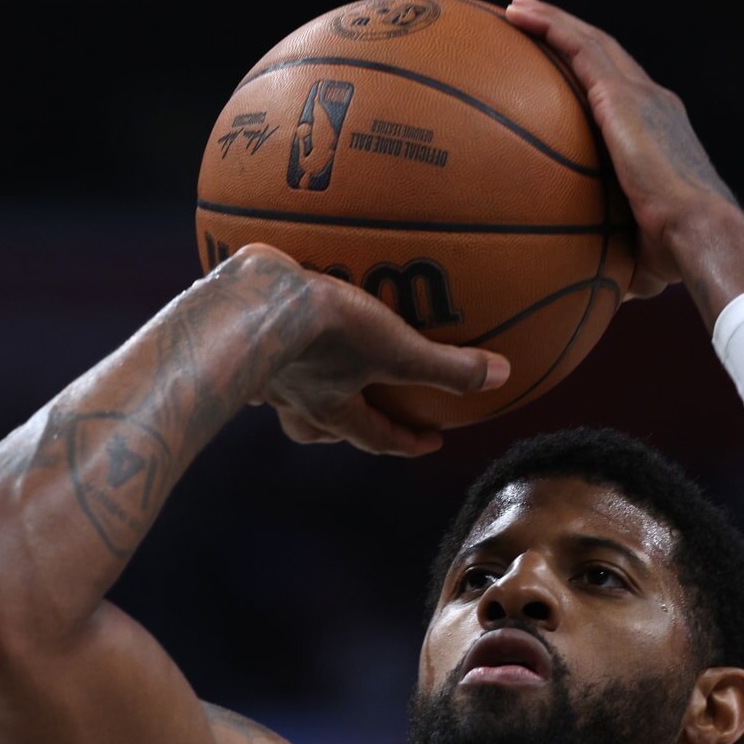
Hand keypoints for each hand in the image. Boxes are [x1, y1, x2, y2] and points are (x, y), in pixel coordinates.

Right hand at [220, 244, 509, 455]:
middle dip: (345, 427)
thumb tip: (504, 376)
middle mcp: (295, 400)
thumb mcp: (398, 348)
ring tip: (314, 375)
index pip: (376, 438)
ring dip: (302, 393)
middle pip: (320, 430)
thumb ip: (449, 366)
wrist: (253, 300)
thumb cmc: (327, 332)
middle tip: (364, 415)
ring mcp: (264, 374)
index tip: (431, 442)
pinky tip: (271, 330)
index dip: (407, 443)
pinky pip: (257, 354)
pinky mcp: (239, 338)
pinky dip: (268, 351)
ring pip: (284, 397)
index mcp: (333, 408)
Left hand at [503, 0, 743, 321]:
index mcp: (657, 136)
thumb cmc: (672, 258)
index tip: (561, 78)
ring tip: (515, 9)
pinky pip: (580, 48)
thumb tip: (585, 286)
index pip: (620, 97)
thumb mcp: (634, 255)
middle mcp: (653, 105)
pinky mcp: (624, 96)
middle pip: (604, 57)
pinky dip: (551, 26)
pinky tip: (518, 16)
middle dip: (568, 38)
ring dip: (553, 21)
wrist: (699, 236)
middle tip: (529, 27)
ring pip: (589, 42)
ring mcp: (640, 96)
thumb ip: (610, 258)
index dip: (592, 80)